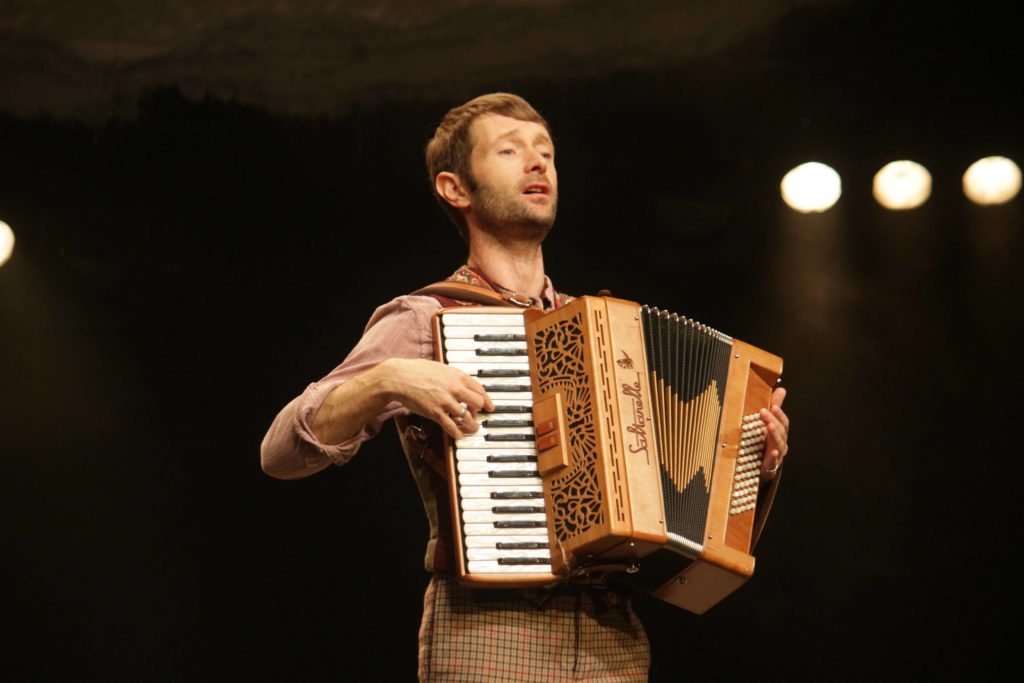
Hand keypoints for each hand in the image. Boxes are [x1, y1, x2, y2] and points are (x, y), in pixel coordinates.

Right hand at [380, 358, 494, 439]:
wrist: (399, 377)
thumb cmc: (416, 371)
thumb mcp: (439, 368)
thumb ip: (452, 376)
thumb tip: (461, 383)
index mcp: (456, 375)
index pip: (479, 389)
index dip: (486, 399)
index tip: (489, 406)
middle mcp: (454, 388)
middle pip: (477, 402)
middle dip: (479, 411)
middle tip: (477, 416)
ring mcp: (445, 401)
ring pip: (467, 417)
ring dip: (472, 426)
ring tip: (472, 429)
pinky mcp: (435, 412)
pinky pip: (451, 426)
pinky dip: (457, 432)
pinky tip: (458, 435)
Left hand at [760, 387, 789, 479]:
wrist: (761, 467)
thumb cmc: (767, 443)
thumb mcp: (769, 423)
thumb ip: (775, 407)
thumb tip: (782, 389)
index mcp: (781, 433)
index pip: (783, 422)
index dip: (779, 414)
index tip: (773, 406)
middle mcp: (781, 443)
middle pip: (781, 431)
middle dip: (773, 420)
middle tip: (764, 412)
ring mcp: (777, 455)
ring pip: (778, 444)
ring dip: (774, 434)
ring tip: (769, 427)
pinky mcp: (770, 466)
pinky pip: (773, 461)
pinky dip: (774, 457)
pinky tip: (773, 452)